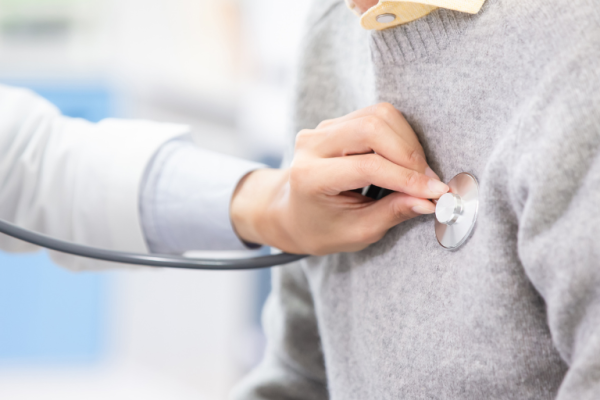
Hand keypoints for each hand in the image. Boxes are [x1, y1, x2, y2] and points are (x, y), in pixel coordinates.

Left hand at [230, 103, 447, 254]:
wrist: (292, 212)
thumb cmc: (321, 227)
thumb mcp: (357, 231)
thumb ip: (392, 213)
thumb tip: (428, 201)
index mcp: (310, 176)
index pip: (366, 166)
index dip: (406, 178)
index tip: (437, 192)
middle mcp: (313, 145)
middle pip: (372, 128)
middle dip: (409, 154)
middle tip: (429, 182)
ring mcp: (323, 128)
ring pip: (378, 115)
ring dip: (407, 142)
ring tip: (417, 174)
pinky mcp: (337, 122)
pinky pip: (376, 115)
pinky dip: (399, 136)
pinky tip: (404, 161)